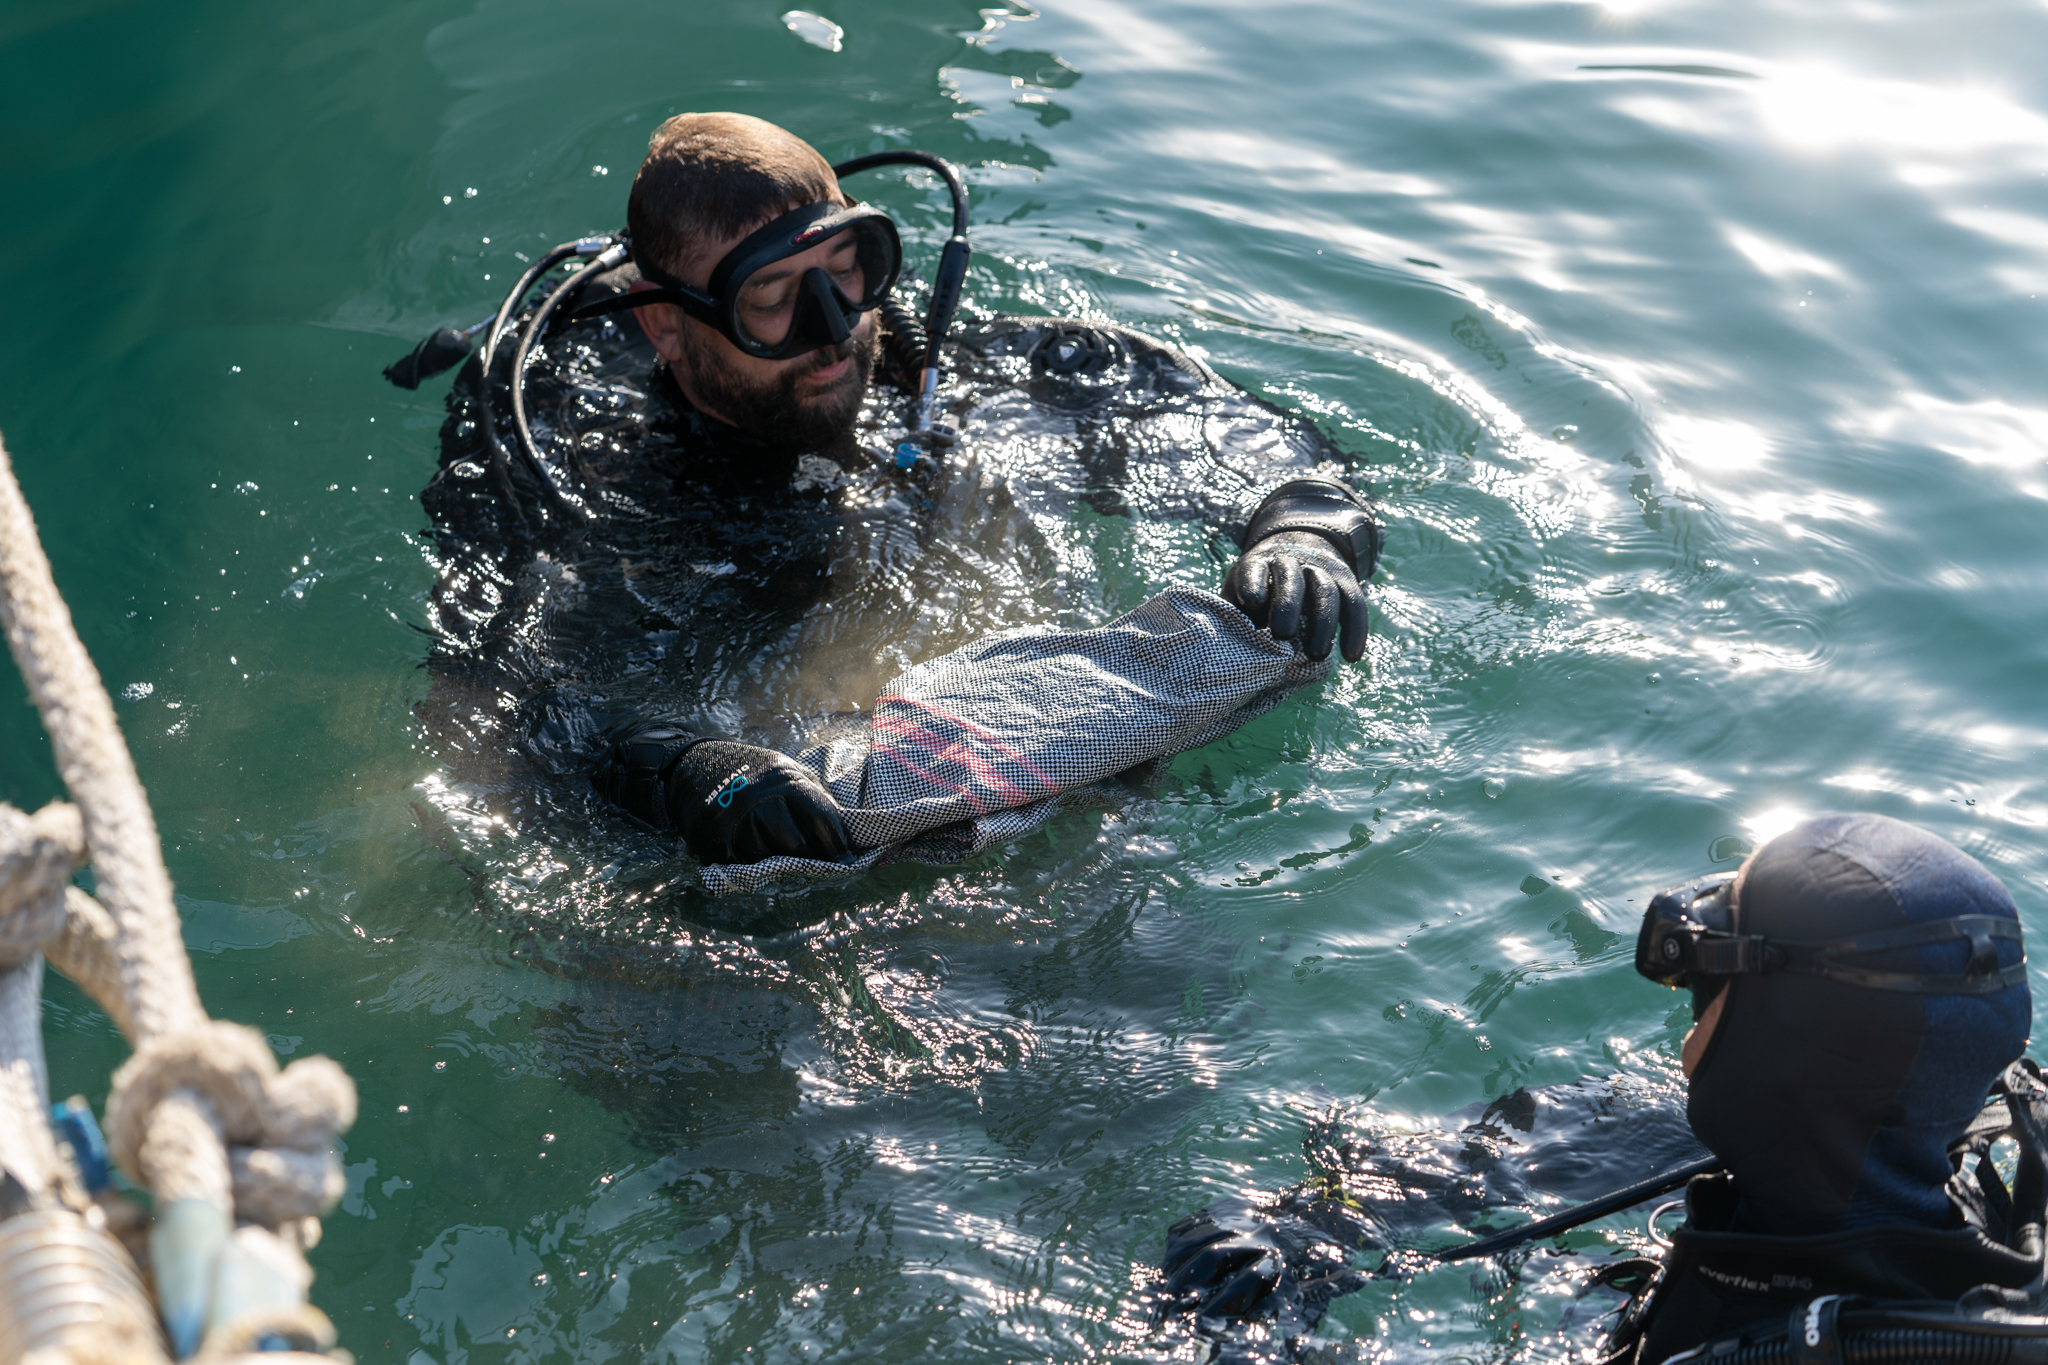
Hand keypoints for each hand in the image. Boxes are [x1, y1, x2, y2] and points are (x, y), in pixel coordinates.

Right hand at [592, 724, 847, 863]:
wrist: (693, 764)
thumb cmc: (752, 772)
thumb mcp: (786, 771)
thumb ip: (813, 796)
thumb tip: (846, 829)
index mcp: (786, 781)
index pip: (821, 819)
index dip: (836, 844)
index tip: (845, 859)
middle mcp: (760, 799)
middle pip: (795, 844)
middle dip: (807, 857)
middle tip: (812, 865)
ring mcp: (733, 818)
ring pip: (766, 858)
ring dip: (775, 863)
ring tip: (778, 859)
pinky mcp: (711, 836)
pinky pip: (737, 864)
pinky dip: (746, 867)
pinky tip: (752, 860)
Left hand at [1222, 530, 1369, 662]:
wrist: (1295, 549)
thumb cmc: (1257, 590)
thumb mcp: (1239, 594)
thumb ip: (1232, 616)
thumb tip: (1218, 654)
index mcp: (1258, 564)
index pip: (1254, 569)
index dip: (1253, 582)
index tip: (1251, 601)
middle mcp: (1290, 561)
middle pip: (1292, 578)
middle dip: (1287, 605)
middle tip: (1282, 635)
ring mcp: (1320, 569)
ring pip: (1326, 590)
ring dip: (1323, 623)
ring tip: (1316, 655)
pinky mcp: (1345, 581)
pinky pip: (1354, 603)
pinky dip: (1355, 630)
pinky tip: (1351, 657)